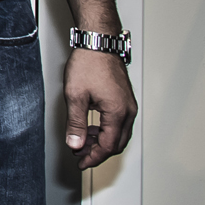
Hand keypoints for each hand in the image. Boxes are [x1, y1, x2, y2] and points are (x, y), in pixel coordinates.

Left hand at [64, 46, 135, 168]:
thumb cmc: (88, 64)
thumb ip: (76, 123)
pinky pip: (119, 123)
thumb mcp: (75, 96)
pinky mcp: (125, 100)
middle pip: (116, 143)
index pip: (108, 146)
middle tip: (80, 155)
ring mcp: (129, 106)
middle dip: (98, 152)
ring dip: (102, 142)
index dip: (93, 157)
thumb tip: (75, 145)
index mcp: (118, 113)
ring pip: (119, 134)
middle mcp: (128, 112)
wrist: (98, 43)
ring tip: (82, 141)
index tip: (80, 162)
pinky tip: (91, 128)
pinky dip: (106, 130)